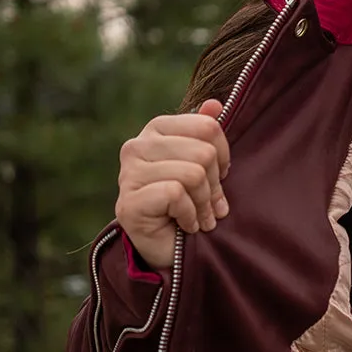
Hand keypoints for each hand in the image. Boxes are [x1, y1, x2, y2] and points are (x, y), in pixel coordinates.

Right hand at [114, 99, 230, 269]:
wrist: (168, 248)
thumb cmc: (188, 201)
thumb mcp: (203, 164)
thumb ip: (206, 133)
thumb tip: (215, 103)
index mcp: (156, 129)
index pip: (207, 127)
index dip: (223, 155)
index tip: (220, 176)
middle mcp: (136, 146)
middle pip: (203, 153)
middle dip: (215, 185)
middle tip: (211, 205)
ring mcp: (128, 174)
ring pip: (192, 174)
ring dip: (204, 204)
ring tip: (200, 217)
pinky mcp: (129, 201)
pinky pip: (176, 194)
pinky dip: (190, 215)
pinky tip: (186, 224)